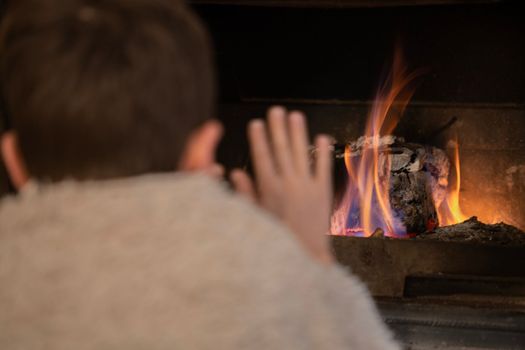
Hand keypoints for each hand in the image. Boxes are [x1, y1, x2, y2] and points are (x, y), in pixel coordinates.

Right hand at [230, 106, 333, 263]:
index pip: (262, 157)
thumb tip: (235, 172)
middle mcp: (288, 183)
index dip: (258, 139)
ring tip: (295, 115)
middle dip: (278, 128)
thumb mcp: (256, 217)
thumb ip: (247, 193)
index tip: (256, 123)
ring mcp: (307, 186)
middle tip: (276, 110)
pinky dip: (324, 152)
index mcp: (269, 189)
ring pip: (301, 153)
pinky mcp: (323, 192)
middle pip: (282, 149)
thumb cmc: (277, 238)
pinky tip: (322, 136)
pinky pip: (323, 168)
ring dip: (298, 133)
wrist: (305, 255)